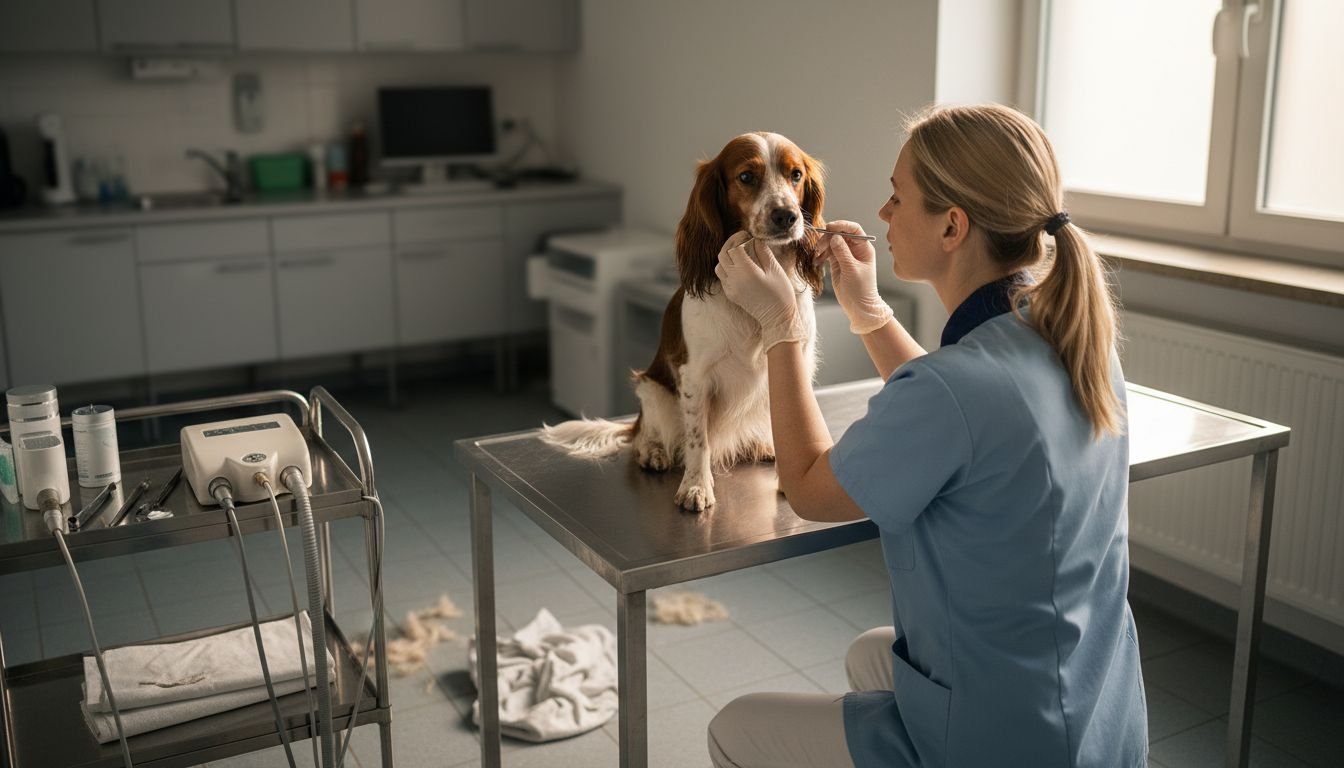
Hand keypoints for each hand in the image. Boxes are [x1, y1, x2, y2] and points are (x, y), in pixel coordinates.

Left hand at [714, 232, 804, 350]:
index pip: (734, 248)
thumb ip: (763, 252)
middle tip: (741, 239)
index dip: (740, 238)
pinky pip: (722, 277)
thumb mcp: (775, 269)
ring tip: (739, 253)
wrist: (777, 318)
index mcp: (746, 271)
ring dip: (726, 256)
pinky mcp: (731, 294)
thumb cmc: (780, 293)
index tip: (748, 235)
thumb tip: (755, 239)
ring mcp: (730, 288)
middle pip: (722, 254)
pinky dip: (727, 268)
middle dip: (730, 244)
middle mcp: (734, 279)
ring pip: (719, 266)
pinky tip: (740, 267)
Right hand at [815, 221, 892, 333]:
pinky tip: (817, 262)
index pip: (854, 229)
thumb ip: (843, 252)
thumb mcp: (852, 269)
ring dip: (822, 247)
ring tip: (817, 256)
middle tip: (819, 247)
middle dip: (828, 238)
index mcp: (864, 248)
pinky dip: (821, 255)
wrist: (858, 307)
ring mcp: (845, 255)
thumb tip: (835, 236)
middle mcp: (855, 249)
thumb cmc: (861, 289)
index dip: (842, 225)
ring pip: (832, 242)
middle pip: (840, 234)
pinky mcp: (837, 262)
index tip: (830, 227)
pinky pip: (827, 252)